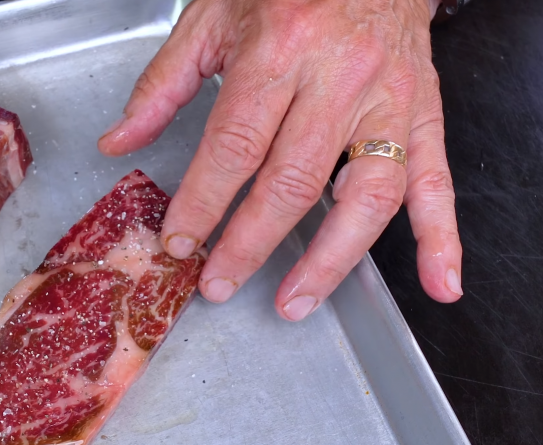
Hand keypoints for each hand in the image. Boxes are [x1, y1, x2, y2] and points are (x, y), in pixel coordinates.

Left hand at [99, 0, 461, 320]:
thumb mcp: (210, 19)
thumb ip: (162, 85)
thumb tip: (119, 142)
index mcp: (280, 49)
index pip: (236, 145)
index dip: (204, 202)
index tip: (180, 241)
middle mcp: (340, 77)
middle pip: (294, 180)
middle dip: (250, 243)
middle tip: (218, 282)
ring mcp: (389, 100)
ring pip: (366, 195)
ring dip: (329, 260)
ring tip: (293, 301)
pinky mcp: (424, 113)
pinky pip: (436, 181)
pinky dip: (441, 238)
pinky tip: (438, 283)